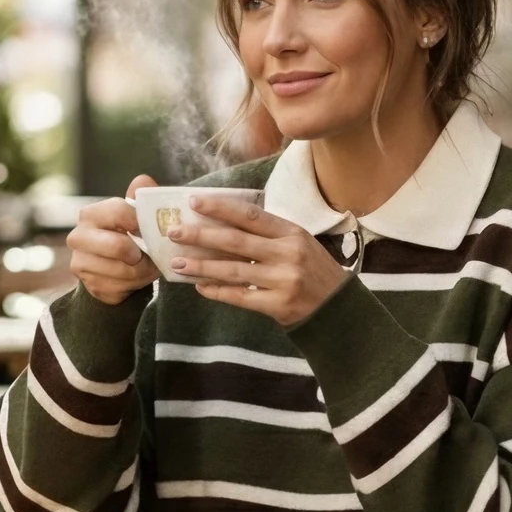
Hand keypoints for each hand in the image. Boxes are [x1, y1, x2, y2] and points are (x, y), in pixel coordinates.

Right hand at [67, 174, 159, 304]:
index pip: (119, 212)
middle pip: (118, 246)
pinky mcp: (88, 284)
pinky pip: (121, 287)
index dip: (140, 222)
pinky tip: (133, 278)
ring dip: (141, 271)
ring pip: (124, 270)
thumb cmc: (128, 237)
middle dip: (140, 253)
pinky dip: (134, 284)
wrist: (113, 270)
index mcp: (91, 214)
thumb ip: (142, 197)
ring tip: (143, 266)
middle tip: (145, 254)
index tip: (148, 230)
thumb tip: (143, 180)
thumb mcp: (137, 215)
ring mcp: (79, 262)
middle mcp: (78, 236)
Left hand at [168, 193, 347, 327]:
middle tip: (174, 232)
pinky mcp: (278, 305)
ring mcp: (282, 281)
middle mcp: (287, 254)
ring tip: (177, 263)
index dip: (220, 208)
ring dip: (202, 266)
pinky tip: (199, 286)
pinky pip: (240, 296)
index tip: (193, 203)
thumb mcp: (298, 243)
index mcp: (291, 233)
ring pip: (233, 271)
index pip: (250, 215)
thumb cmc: (313, 271)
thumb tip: (222, 222)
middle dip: (201, 235)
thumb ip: (267, 233)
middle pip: (236, 241)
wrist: (338, 308)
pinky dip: (217, 291)